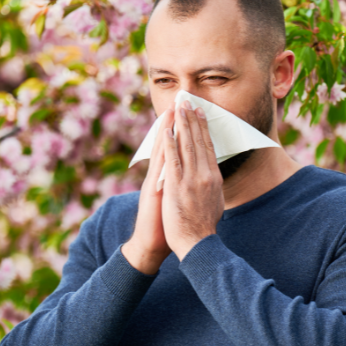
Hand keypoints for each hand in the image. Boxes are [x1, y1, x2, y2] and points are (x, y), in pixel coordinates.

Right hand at [121, 107, 174, 274]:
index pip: (175, 149)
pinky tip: (167, 133)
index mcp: (167, 179)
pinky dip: (163, 148)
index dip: (181, 130)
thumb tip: (194, 178)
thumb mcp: (175, 202)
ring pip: (163, 149)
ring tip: (173, 109)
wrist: (151, 244)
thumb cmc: (167, 226)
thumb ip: (181, 187)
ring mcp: (156, 181)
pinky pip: (161, 164)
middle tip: (181, 101)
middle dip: (175, 122)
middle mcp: (160, 176)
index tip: (188, 112)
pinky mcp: (154, 189)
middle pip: (169, 144)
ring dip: (167, 128)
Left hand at [162, 101, 224, 259]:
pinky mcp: (176, 186)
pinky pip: (173, 160)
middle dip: (192, 119)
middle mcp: (205, 175)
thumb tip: (212, 176)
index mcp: (214, 178)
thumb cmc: (204, 227)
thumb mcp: (215, 202)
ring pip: (186, 145)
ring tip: (178, 108)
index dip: (204, 128)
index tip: (200, 113)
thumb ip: (211, 186)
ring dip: (181, 125)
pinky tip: (167, 130)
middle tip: (188, 101)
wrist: (197, 243)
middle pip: (198, 141)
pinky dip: (170, 144)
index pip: (209, 146)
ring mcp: (191, 179)